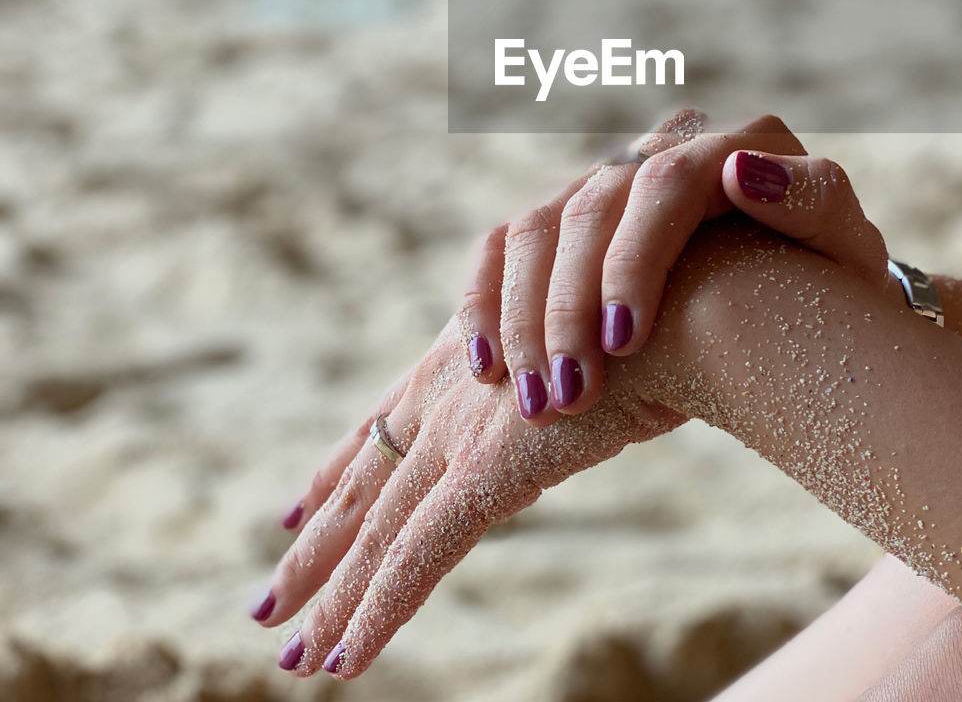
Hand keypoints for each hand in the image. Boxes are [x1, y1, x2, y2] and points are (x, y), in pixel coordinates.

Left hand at [251, 317, 685, 678]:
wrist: (692, 303)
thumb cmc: (668, 314)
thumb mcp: (601, 348)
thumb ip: (570, 370)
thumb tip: (576, 390)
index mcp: (475, 349)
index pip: (389, 417)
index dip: (341, 462)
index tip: (298, 503)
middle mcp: (456, 385)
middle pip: (368, 476)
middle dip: (318, 542)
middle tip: (268, 598)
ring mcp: (466, 427)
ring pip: (379, 526)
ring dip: (333, 594)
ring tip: (290, 647)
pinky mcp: (490, 468)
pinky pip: (417, 554)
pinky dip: (377, 609)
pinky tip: (344, 659)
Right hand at [463, 109, 895, 424]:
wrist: (803, 294)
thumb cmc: (834, 284)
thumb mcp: (846, 254)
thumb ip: (813, 201)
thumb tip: (743, 170)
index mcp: (739, 143)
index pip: (666, 185)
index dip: (634, 258)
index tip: (622, 341)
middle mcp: (666, 151)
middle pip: (590, 208)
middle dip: (568, 306)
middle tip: (567, 395)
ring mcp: (610, 179)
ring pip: (536, 229)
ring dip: (524, 317)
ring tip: (536, 402)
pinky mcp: (568, 218)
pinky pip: (504, 246)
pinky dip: (487, 302)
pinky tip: (490, 368)